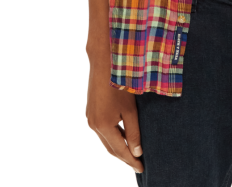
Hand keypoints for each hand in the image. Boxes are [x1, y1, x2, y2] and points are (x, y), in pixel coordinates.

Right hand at [85, 57, 143, 173]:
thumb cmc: (120, 84)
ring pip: (105, 141)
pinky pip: (102, 131)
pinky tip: (122, 136)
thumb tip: (136, 152)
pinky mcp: (90, 112)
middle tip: (138, 164)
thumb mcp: (130, 110)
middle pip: (110, 149)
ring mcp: (90, 119)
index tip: (142, 169)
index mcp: (104, 126)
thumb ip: (133, 132)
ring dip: (118, 148)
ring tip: (132, 153)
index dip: (131, 161)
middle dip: (124, 157)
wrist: (104, 64)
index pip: (120, 151)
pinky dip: (112, 137)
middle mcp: (94, 126)